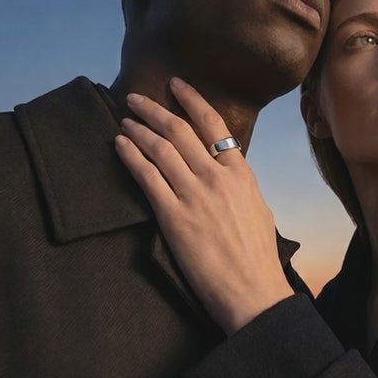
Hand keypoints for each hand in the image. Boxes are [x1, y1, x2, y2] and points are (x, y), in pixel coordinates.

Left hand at [114, 78, 293, 334]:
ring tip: (124, 120)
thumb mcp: (258, 210)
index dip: (191, 100)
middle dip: (154, 110)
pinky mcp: (174, 217)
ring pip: (160, 149)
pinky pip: (147, 177)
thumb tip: (227, 171)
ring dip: (138, 130)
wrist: (252, 291)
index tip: (176, 85)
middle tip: (135, 99)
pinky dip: (131, 156)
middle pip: (179, 131)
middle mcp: (216, 178)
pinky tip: (119, 145)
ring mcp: (194, 195)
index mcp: (241, 174)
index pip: (213, 124)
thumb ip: (239, 185)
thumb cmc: (257, 258)